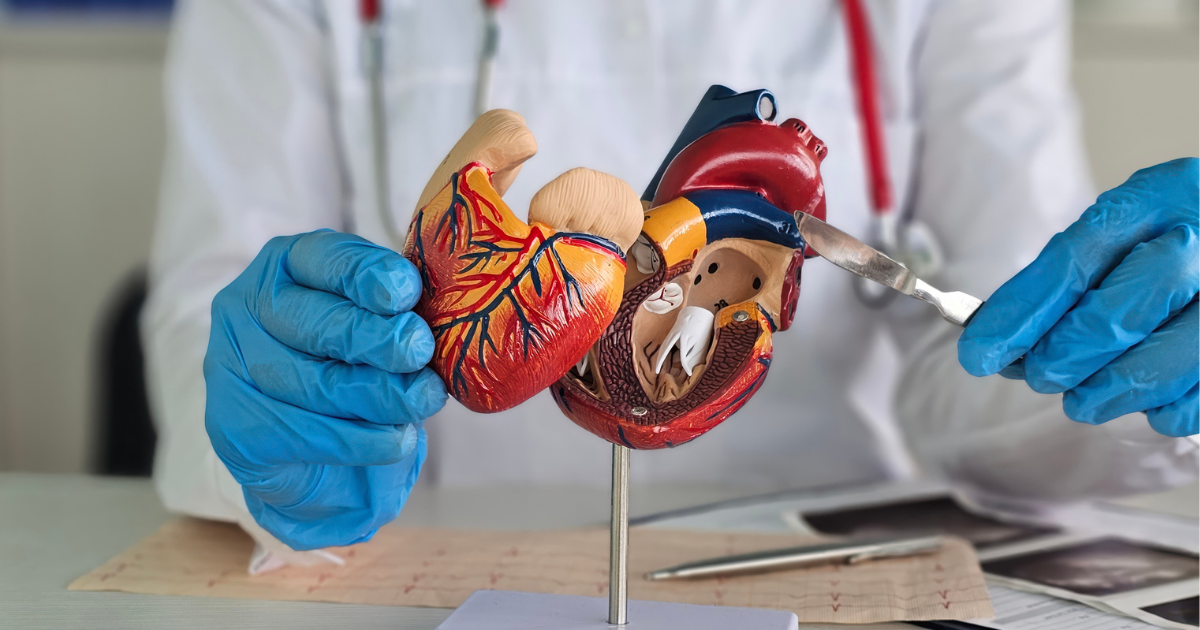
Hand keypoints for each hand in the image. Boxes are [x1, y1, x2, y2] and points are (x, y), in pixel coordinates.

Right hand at [205, 230, 446, 549]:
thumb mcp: (377, 324)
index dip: (368, 276)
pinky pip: (313, 434)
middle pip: (321, 323)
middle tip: (420, 351)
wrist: (318, 464)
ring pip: (320, 384)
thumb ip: (396, 311)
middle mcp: (246, 307)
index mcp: (286, 265)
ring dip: (385, 396)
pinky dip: (367, 440)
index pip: (327, 258)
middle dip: (381, 340)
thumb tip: (444, 310)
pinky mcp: (238, 430)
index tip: (407, 294)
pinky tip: (398, 439)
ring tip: (424, 399)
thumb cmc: (355, 371)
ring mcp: (233, 368)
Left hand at [959, 159, 1197, 436]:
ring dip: (1109, 390)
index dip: (1021, 312)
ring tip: (1081, 400)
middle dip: (1066, 354)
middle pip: (1119, 312)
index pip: (1075, 257)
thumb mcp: (1122, 235)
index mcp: (1166, 192)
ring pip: (1169, 358)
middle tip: (1040, 374)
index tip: (977, 353)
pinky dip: (1167, 408)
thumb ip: (1061, 281)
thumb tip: (993, 343)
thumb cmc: (1169, 246)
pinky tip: (1147, 403)